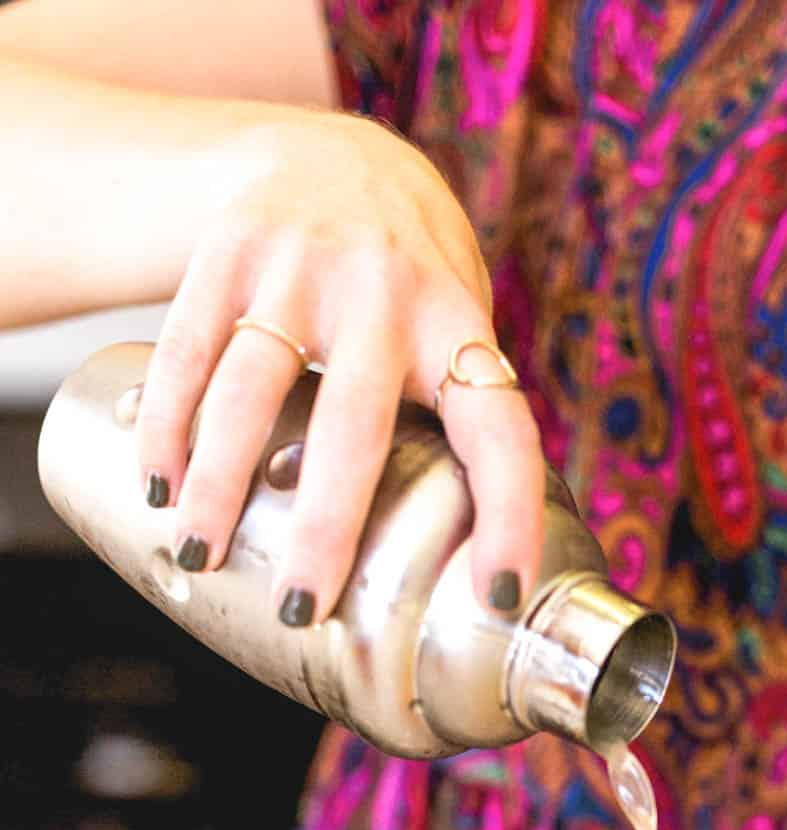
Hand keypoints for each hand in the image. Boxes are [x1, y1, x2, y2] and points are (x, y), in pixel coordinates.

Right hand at [135, 111, 543, 620]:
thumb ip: (461, 421)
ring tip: (200, 551)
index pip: (500, 433)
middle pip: (352, 426)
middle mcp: (384, 292)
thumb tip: (476, 566)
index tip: (502, 595)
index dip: (510, 517)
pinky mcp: (227, 251)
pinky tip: (159, 483)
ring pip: (250, 388)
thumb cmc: (409, 278)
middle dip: (326, 527)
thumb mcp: (457, 327)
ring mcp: (299, 266)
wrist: (328, 149)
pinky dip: (167, 423)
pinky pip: (186, 349)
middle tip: (303, 606)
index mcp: (457, 327)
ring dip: (220, 482)